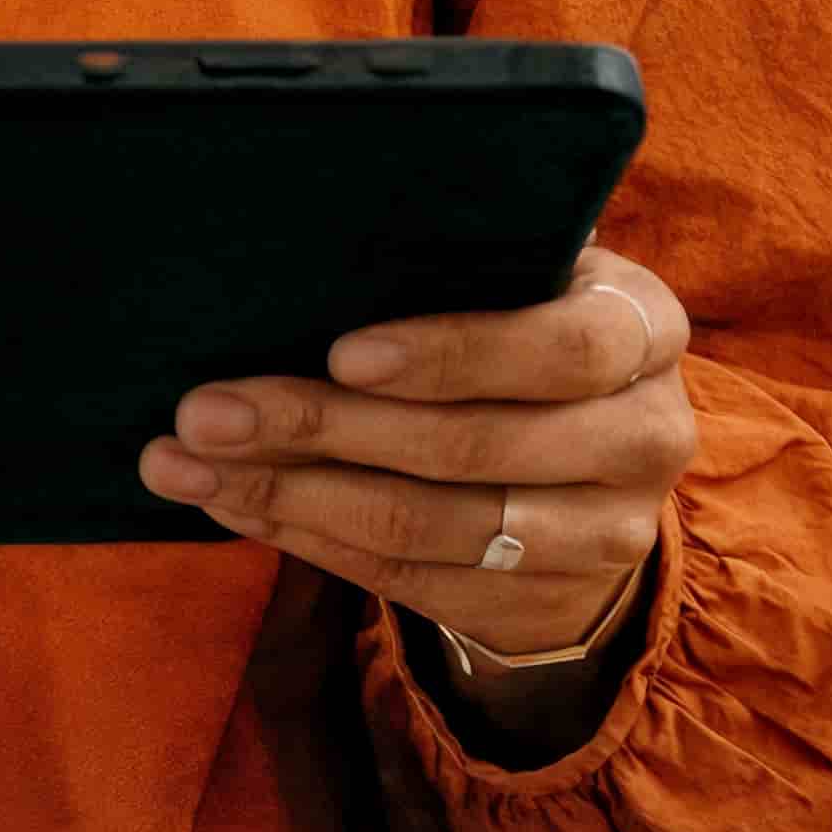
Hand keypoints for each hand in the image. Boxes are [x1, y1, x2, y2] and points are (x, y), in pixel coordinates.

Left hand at [135, 243, 695, 665]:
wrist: (595, 477)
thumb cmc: (527, 334)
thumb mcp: (530, 282)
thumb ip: (469, 258)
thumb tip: (321, 226)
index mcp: (644, 329)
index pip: (561, 348)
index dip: (450, 354)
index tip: (341, 352)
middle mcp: (643, 437)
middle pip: (469, 446)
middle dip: (321, 427)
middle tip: (206, 409)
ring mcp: (602, 536)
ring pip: (427, 525)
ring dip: (290, 493)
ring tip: (187, 462)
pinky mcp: (540, 606)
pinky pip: (407, 578)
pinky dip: (307, 538)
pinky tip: (234, 502)